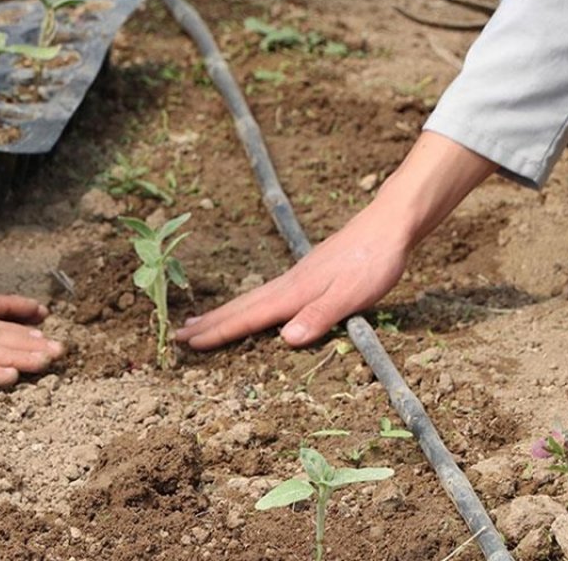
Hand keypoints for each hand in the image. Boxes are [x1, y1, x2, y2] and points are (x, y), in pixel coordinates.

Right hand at [175, 209, 409, 348]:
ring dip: (222, 313)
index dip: (219, 332)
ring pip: (250, 299)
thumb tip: (285, 339)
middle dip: (209, 323)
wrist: (389, 226)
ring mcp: (295, 278)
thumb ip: (319, 317)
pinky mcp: (306, 275)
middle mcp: (288, 284)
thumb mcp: (352, 295)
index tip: (191, 342)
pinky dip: (245, 304)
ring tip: (198, 322)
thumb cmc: (374, 262)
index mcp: (295, 293)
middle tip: (178, 335)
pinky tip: (247, 307)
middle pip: (241, 306)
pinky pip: (264, 294)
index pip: (249, 317)